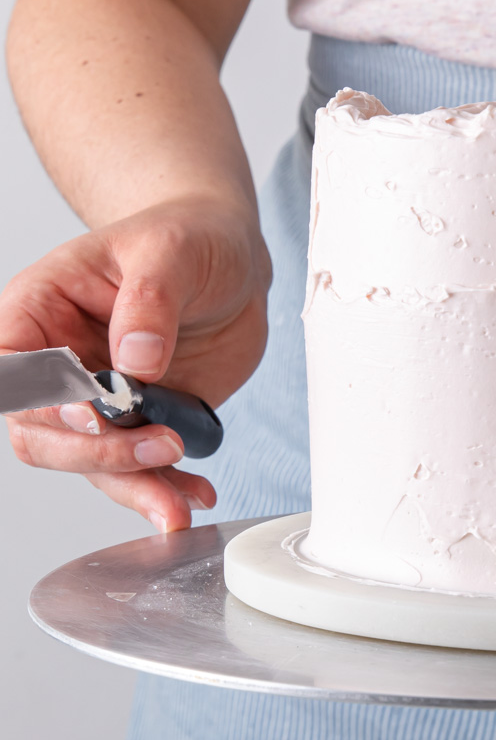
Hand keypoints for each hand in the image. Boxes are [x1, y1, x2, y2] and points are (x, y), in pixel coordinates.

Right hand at [0, 197, 270, 531]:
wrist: (229, 261)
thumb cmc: (183, 238)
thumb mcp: (170, 251)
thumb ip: (150, 301)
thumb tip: (136, 360)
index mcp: (39, 310)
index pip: (11, 368)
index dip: (38, 399)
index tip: (89, 411)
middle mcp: (58, 363)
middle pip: (40, 432)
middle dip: (96, 452)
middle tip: (161, 446)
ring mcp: (97, 400)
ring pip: (88, 462)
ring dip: (132, 487)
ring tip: (178, 502)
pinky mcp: (138, 423)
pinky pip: (138, 469)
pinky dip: (165, 488)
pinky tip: (194, 495)